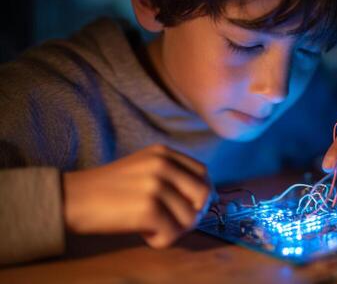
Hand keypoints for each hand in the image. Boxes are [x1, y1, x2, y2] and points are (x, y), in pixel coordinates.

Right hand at [63, 144, 211, 247]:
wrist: (72, 198)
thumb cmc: (109, 189)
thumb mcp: (144, 167)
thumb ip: (173, 176)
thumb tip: (207, 198)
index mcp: (164, 153)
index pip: (203, 173)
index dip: (201, 195)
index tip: (189, 208)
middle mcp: (163, 165)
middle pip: (203, 195)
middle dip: (192, 214)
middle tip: (172, 223)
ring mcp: (156, 185)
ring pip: (190, 219)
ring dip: (173, 230)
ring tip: (150, 226)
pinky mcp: (148, 208)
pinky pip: (172, 234)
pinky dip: (159, 240)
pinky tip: (142, 233)